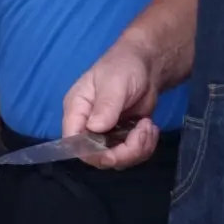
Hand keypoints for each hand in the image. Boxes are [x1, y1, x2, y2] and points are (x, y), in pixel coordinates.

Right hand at [62, 44, 162, 168]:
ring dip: (138, 149)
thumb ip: (105, 105)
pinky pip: (130, 155)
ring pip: (116, 160)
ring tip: (148, 125)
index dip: (92, 152)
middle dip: (124, 152)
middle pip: (97, 156)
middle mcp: (87, 126)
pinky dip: (144, 146)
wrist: (147, 64)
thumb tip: (94, 128)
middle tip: (143, 132)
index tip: (116, 150)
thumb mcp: (115, 83)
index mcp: (76, 110)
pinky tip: (150, 127)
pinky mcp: (122, 138)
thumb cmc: (124, 66)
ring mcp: (105, 134)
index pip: (73, 142)